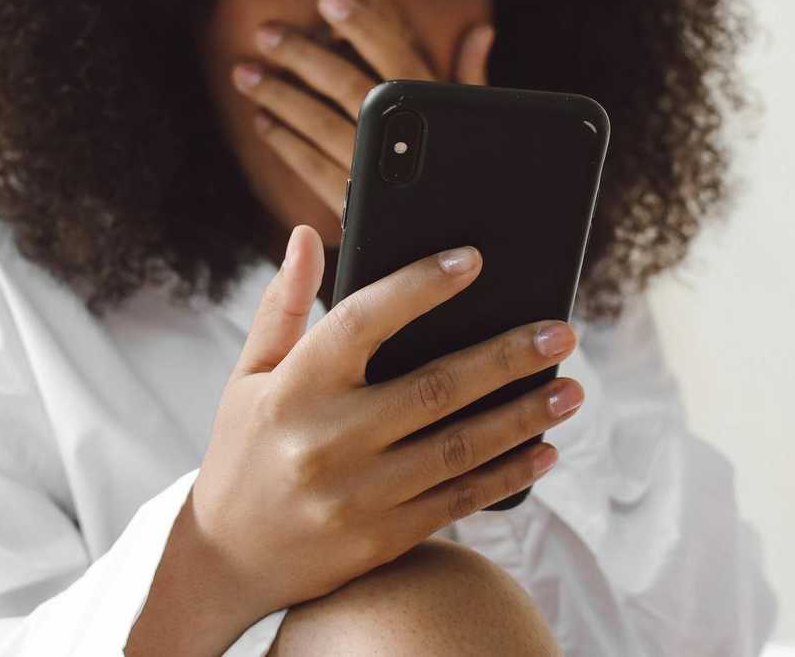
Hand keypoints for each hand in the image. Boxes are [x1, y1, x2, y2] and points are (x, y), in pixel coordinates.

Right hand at [189, 227, 581, 627]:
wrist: (223, 561)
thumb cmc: (243, 450)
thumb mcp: (250, 374)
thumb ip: (284, 304)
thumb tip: (303, 234)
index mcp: (295, 387)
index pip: (363, 320)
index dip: (420, 286)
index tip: (473, 261)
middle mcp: (326, 439)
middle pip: (434, 387)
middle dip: (507, 358)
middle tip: (561, 333)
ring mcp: (356, 496)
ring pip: (459, 448)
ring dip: (523, 416)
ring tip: (571, 390)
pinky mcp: (380, 539)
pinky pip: (457, 501)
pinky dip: (507, 475)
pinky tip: (544, 449)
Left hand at [231, 0, 494, 219]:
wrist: (456, 251)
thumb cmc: (471, 178)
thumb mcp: (478, 123)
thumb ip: (471, 78)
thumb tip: (480, 31)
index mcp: (433, 112)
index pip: (395, 56)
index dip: (362, 26)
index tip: (328, 3)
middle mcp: (399, 139)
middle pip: (345, 86)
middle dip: (302, 56)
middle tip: (266, 33)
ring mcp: (371, 173)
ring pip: (318, 124)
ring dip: (280, 96)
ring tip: (247, 73)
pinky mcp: (351, 206)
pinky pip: (310, 168)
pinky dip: (285, 144)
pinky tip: (265, 123)